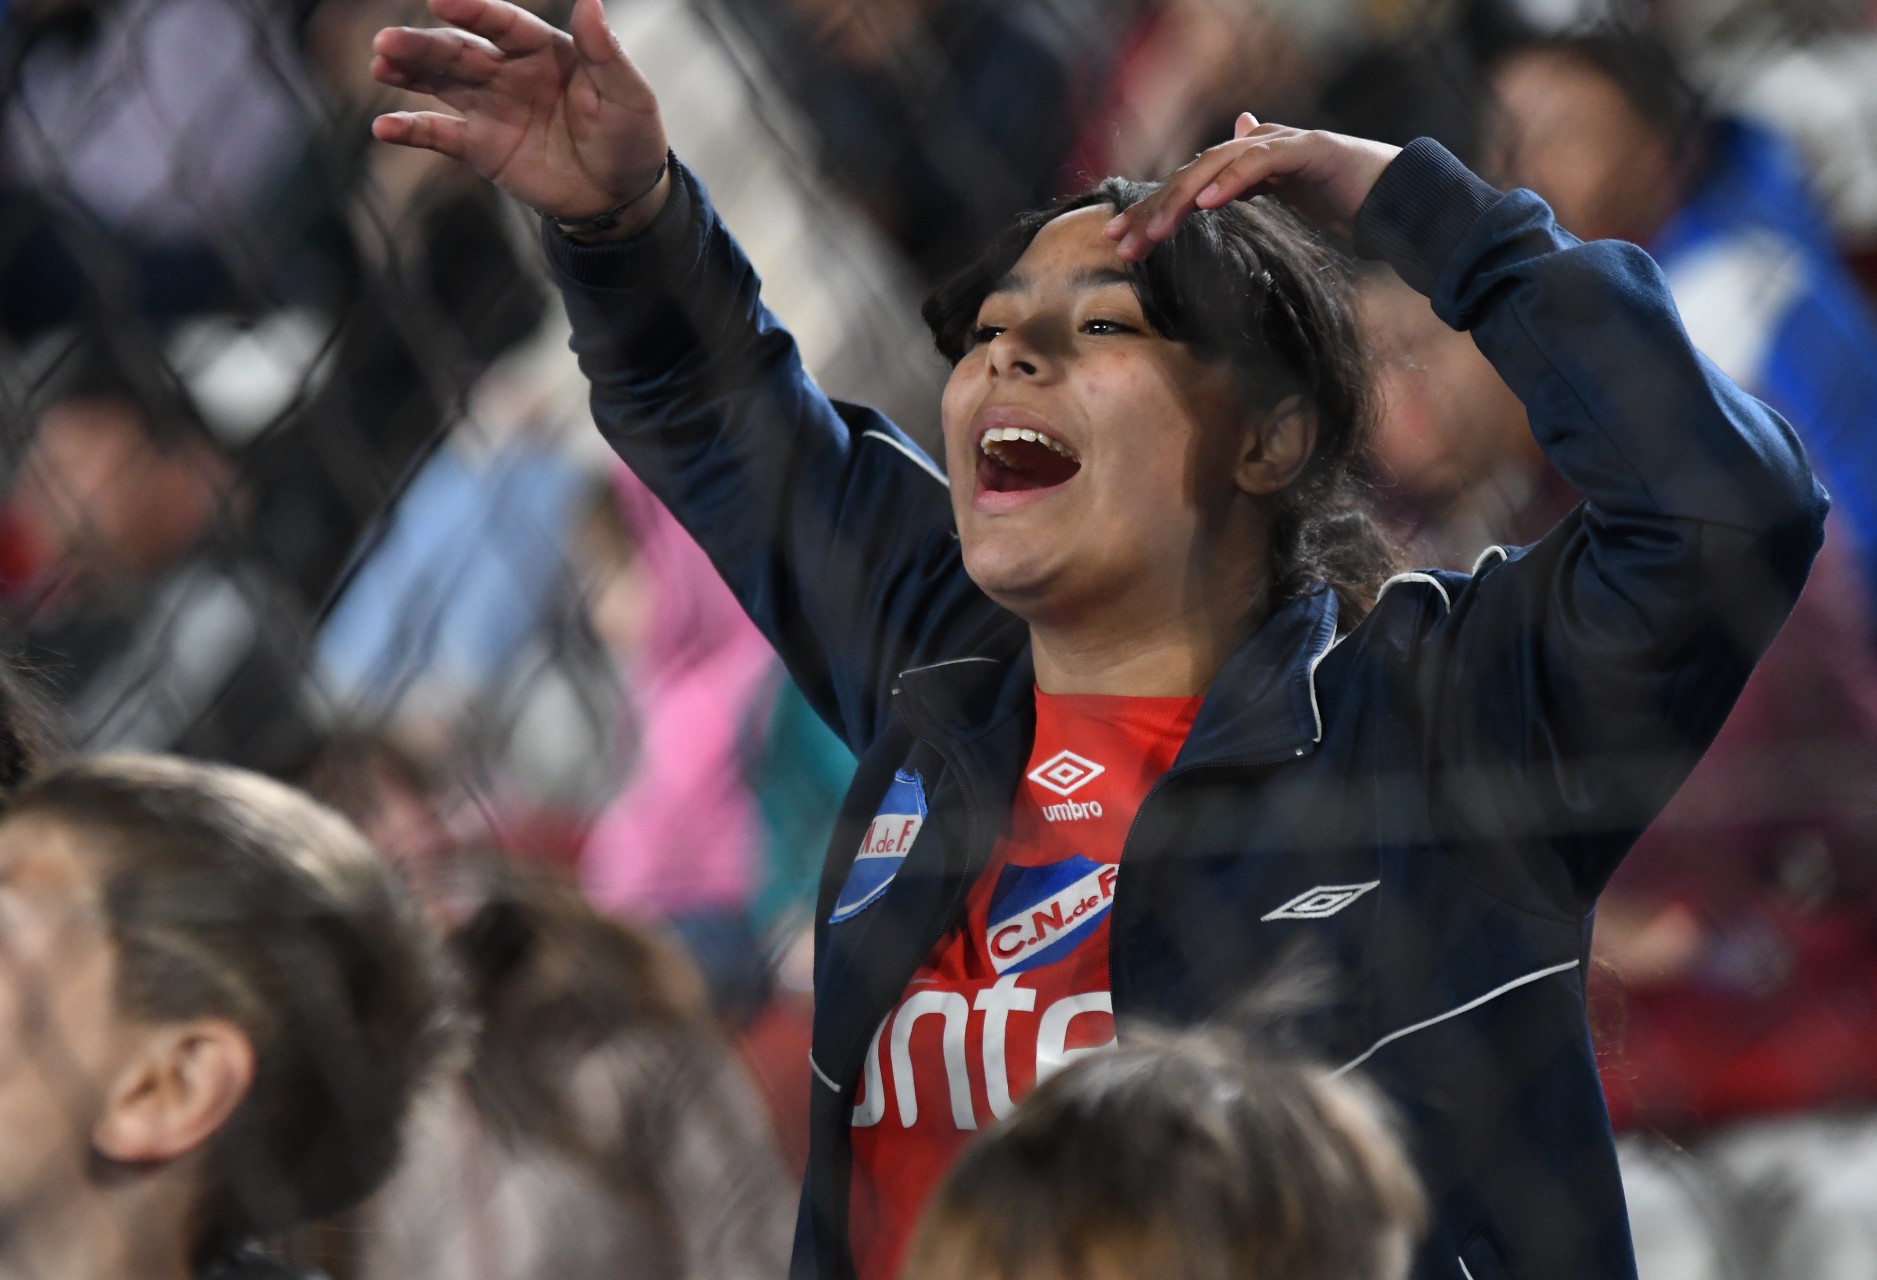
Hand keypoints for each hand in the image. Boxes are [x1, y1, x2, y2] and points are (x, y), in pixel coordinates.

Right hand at [370, 0, 669, 232]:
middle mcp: (510, 72)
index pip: (502, 24)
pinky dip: (410, 130)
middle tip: (387, 40)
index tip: (440, 0)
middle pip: (460, 51)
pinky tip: (384, 127)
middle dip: (423, 44)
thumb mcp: (628, 94)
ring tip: (380, 63)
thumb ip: (606, 52)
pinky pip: (440, 134)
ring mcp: (491, 108)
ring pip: (442, 83)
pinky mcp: (481, 147)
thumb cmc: (630, 136)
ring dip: (409, 72)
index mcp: (544, 50)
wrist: (621, 196)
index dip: (472, 11)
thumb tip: (591, 2)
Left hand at [1106, 115, 1399, 260]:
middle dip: (1154, 207)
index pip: (1190, 183)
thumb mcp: (1288, 203)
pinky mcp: (1310, 151)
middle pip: (1194, 173)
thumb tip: (1220, 172)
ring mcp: (1285, 144)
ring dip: (1182, 198)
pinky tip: (1207, 202)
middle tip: (1123, 241)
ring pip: (1218, 165)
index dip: (1152, 208)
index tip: (1119, 239)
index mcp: (1250, 162)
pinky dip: (1232, 181)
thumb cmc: (1347, 204)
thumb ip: (1252, 188)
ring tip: (1156, 230)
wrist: (1401, 197)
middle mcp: (1260, 145)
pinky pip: (1262, 164)